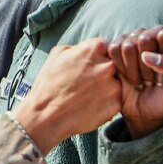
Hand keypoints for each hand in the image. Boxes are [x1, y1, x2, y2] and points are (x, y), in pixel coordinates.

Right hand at [11, 39, 120, 153]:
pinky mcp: (116, 104)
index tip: (87, 68)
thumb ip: (77, 47)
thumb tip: (85, 48)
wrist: (46, 116)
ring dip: (105, 88)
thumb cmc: (48, 85)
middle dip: (102, 72)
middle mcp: (108, 65)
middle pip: (113, 65)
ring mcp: (114, 85)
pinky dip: (106, 103)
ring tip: (87, 96)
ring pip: (116, 83)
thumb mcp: (57, 54)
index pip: (105, 48)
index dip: (95, 59)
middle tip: (87, 83)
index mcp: (94, 48)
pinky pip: (115, 100)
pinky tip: (90, 106)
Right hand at [108, 26, 162, 138]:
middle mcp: (155, 34)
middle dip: (147, 66)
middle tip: (152, 79)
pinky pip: (113, 49)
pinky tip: (128, 77)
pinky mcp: (117, 48)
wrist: (146, 114)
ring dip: (133, 69)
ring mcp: (134, 39)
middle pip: (145, 38)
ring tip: (141, 80)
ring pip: (128, 44)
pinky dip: (120, 68)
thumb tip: (147, 56)